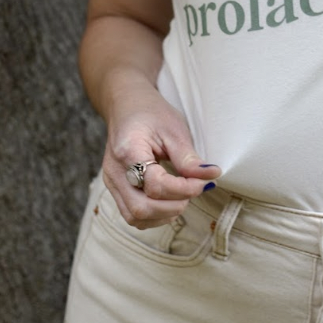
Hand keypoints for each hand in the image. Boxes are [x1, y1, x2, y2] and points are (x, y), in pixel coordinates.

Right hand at [102, 80, 220, 228]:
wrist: (126, 105)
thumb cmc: (150, 113)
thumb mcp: (174, 128)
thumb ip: (188, 157)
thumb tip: (210, 177)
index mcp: (128, 152)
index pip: (156, 185)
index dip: (184, 189)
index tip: (203, 182)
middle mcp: (115, 172)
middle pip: (141, 208)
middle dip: (173, 206)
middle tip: (193, 190)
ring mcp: (112, 182)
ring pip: (135, 217)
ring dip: (164, 214)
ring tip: (183, 196)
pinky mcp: (116, 188)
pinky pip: (132, 214)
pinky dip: (154, 215)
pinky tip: (170, 202)